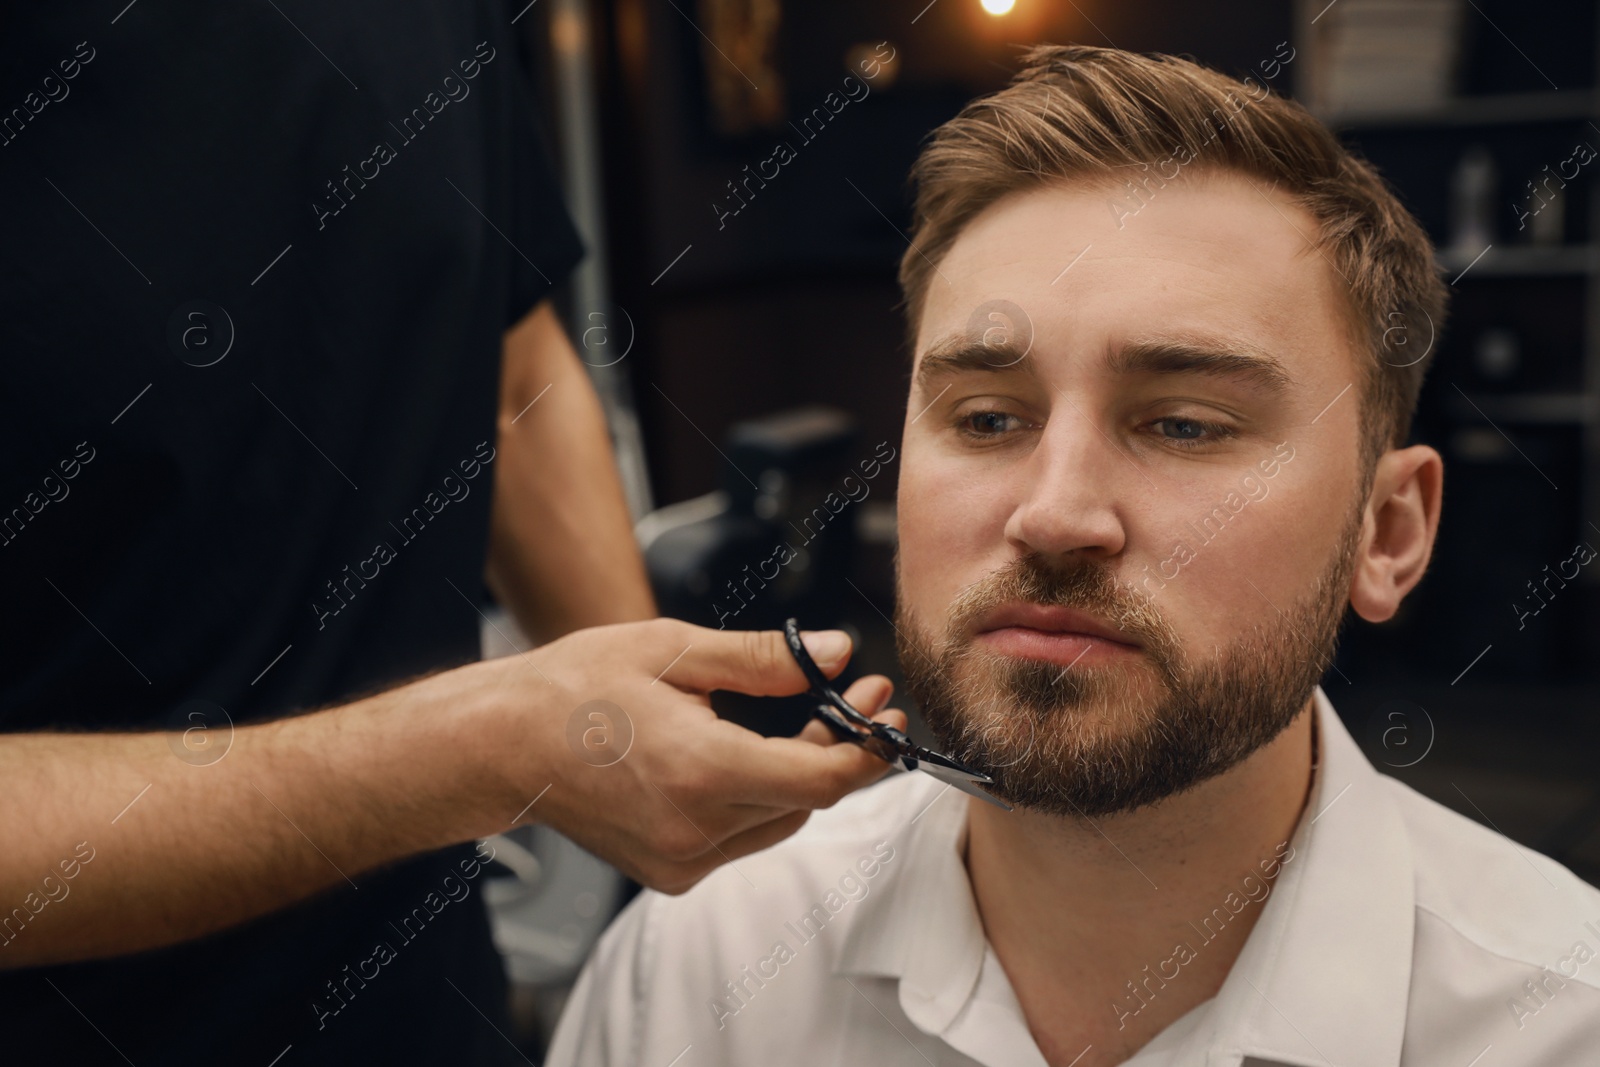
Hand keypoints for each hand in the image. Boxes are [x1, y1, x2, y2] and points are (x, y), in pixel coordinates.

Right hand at [482, 618, 905, 893]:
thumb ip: (765, 658)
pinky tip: (749, 757)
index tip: (882, 706)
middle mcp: (695, 830)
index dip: (866, 746)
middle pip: (808, 799)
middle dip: (839, 748)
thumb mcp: (675, 650)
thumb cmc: (576, 688)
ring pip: (781, 822)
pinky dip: (761, 799)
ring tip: (803, 720)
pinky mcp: (669, 873)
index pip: (822, 778)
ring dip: (802, 774)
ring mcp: (681, 860)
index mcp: (700, 771)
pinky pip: (743, 838)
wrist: (503, 747)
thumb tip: (838, 652)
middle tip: (853, 696)